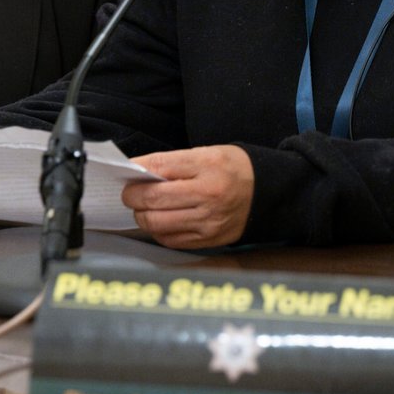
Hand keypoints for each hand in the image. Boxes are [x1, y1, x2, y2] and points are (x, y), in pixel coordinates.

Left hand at [123, 145, 253, 248]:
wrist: (267, 193)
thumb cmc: (233, 169)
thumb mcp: (207, 153)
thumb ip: (172, 163)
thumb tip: (137, 172)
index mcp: (207, 166)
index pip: (159, 168)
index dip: (136, 171)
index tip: (127, 172)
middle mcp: (208, 195)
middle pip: (153, 199)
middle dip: (132, 197)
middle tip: (129, 194)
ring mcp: (209, 221)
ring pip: (157, 223)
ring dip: (142, 216)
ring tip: (144, 208)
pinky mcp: (209, 240)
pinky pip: (170, 240)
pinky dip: (158, 231)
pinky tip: (160, 221)